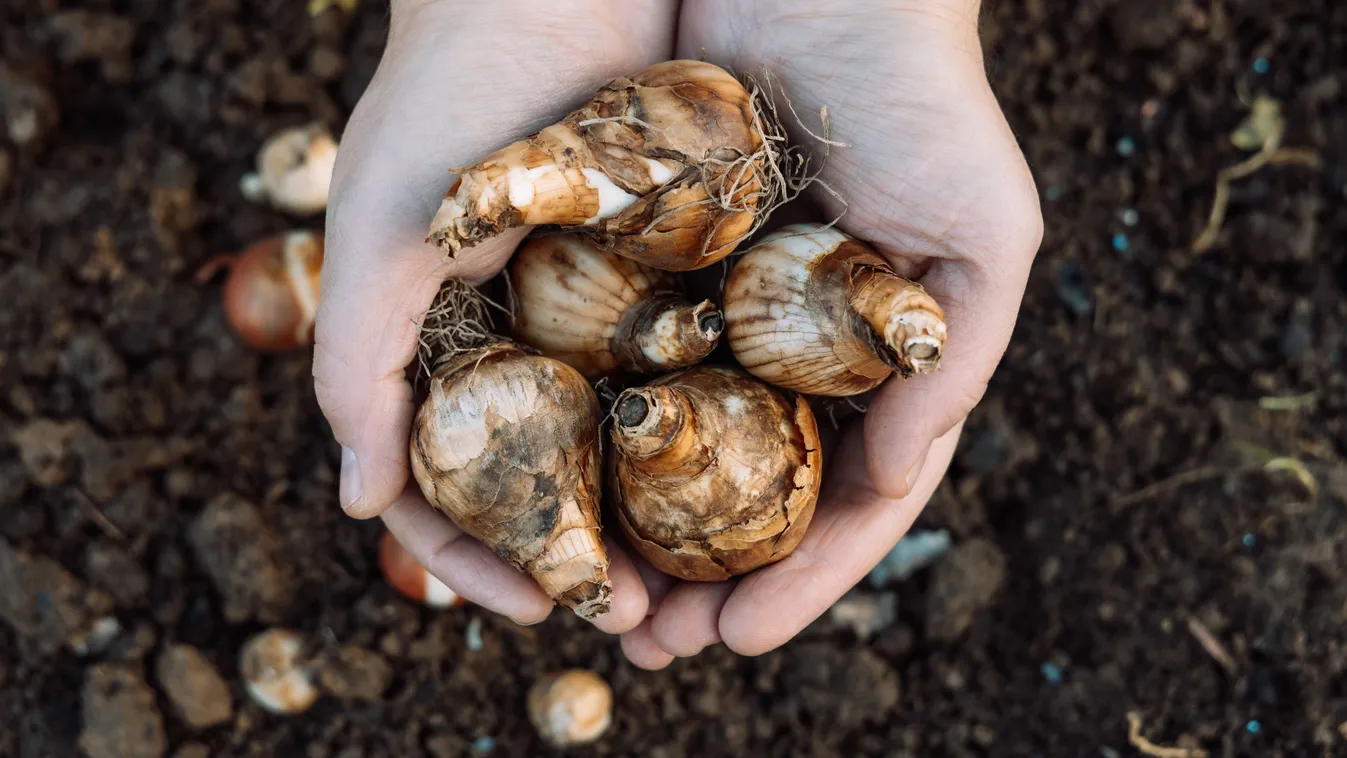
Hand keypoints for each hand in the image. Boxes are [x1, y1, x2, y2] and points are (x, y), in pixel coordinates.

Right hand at [312, 0, 678, 631]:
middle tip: (641, 620)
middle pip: (541, 479)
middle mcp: (511, 336)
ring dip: (646, 517)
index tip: (538, 608)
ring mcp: (587, 307)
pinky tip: (741, 477)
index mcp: (432, 342)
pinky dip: (697, 429)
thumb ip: (357, 361)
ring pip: (614, 440)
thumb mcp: (383, 230)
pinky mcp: (659, 269)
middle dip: (580, 556)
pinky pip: (677, 368)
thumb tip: (358, 505)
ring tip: (698, 576)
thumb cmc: (451, 94)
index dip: (477, 558)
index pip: (442, 484)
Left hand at [619, 0, 1042, 667]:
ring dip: (639, 534)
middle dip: (703, 579)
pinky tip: (562, 487)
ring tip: (596, 602)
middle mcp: (792, 354)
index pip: (837, 500)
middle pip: (745, 496)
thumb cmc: (923, 101)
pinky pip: (617, 363)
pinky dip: (596, 435)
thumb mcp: (982, 238)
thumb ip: (953, 364)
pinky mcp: (650, 268)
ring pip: (675, 450)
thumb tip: (897, 479)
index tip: (739, 636)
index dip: (796, 578)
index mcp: (874, 365)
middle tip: (649, 643)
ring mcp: (719, 316)